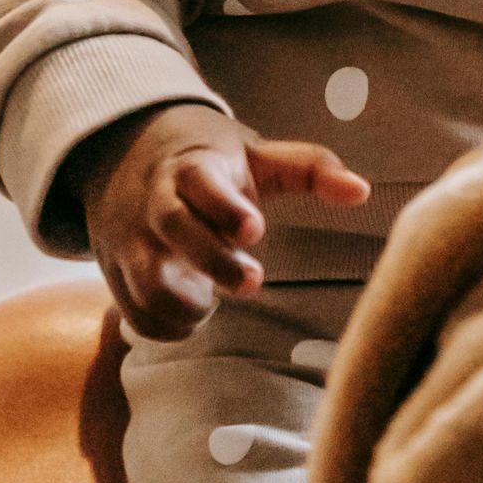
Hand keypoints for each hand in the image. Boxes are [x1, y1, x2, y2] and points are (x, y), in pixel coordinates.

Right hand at [69, 100, 368, 340]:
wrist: (124, 157)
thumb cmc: (210, 162)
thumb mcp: (257, 155)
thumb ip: (310, 169)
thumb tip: (363, 192)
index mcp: (191, 168)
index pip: (200, 183)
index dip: (225, 209)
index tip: (256, 230)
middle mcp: (155, 205)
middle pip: (175, 233)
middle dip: (214, 262)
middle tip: (253, 281)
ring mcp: (131, 242)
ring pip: (147, 284)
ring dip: (185, 305)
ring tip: (213, 301)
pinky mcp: (118, 277)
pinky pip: (136, 316)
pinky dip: (167, 327)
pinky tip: (194, 314)